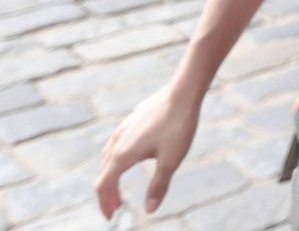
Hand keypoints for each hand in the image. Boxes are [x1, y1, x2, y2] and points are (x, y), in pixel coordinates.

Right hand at [95, 83, 200, 217]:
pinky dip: (116, 160)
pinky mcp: (132, 120)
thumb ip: (158, 186)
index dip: (105, 204)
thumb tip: (149, 210)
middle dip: (108, 193)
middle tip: (117, 208)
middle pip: (104, 173)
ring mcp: (123, 129)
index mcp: (122, 155)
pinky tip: (128, 158)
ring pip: (108, 158)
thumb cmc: (178, 126)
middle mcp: (117, 142)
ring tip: (119, 187)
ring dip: (111, 176)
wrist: (183, 92)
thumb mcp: (170, 161)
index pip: (104, 185)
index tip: (111, 218)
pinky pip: (116, 144)